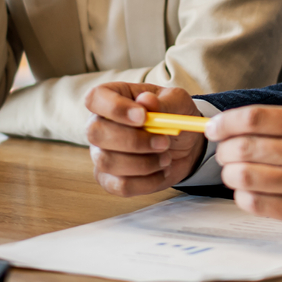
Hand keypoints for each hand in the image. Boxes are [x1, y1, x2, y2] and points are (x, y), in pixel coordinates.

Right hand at [86, 83, 207, 195]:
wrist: (185, 144)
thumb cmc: (174, 115)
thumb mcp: (177, 101)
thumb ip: (163, 102)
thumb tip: (146, 100)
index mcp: (112, 96)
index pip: (95, 98)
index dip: (114, 108)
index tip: (143, 117)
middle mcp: (100, 124)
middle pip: (95, 133)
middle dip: (132, 141)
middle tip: (164, 142)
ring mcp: (101, 153)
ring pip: (107, 162)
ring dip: (144, 163)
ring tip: (167, 157)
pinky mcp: (109, 179)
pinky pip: (120, 185)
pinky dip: (147, 182)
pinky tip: (162, 171)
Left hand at [208, 106, 281, 243]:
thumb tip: (240, 124)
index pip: (255, 118)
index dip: (226, 122)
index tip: (213, 127)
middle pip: (244, 147)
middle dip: (223, 150)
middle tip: (223, 153)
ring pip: (243, 176)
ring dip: (230, 174)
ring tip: (234, 173)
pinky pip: (256, 203)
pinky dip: (243, 196)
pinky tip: (249, 192)